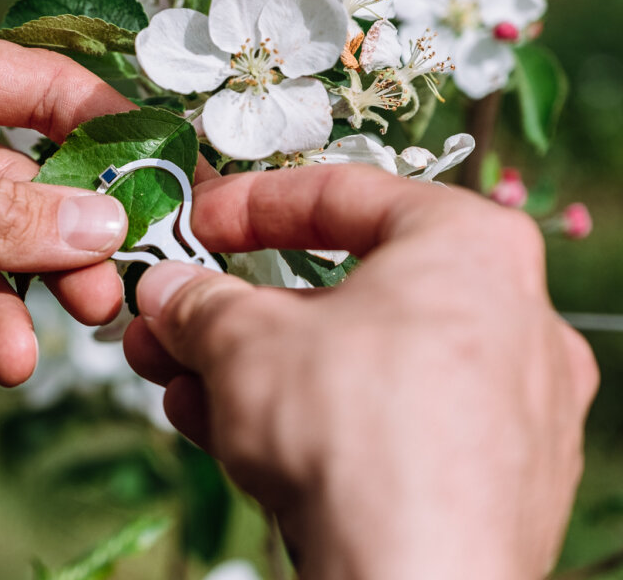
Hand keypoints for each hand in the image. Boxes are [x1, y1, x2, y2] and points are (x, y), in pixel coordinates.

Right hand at [124, 165, 597, 578]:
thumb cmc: (358, 435)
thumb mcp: (242, 338)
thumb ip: (199, 301)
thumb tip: (169, 292)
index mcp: (470, 248)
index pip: (342, 194)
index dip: (248, 205)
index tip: (196, 222)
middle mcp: (505, 321)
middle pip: (340, 293)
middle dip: (235, 310)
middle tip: (174, 315)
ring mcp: (500, 408)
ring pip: (349, 366)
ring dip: (250, 369)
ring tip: (175, 378)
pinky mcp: (481, 480)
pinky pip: (374, 426)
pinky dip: (298, 420)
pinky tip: (220, 428)